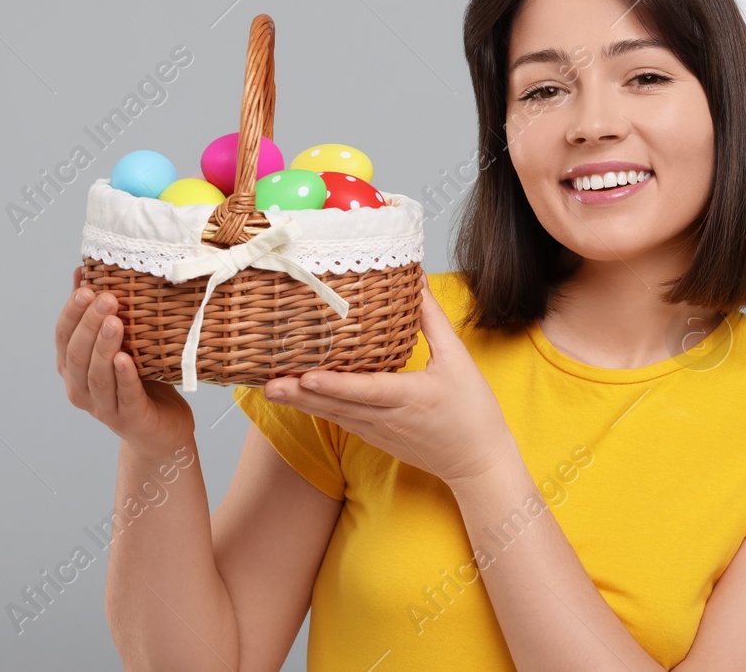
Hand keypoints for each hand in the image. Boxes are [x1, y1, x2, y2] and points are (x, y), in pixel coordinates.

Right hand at [57, 265, 194, 456]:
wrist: (160, 430)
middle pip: (77, 355)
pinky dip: (124, 377)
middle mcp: (80, 389)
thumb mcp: (119, 343)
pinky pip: (125, 395)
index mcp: (72, 369)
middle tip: (105, 299)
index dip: (71, 313)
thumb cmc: (138, 380)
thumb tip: (82, 271)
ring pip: (97, 376)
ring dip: (104, 347)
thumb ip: (96, 313)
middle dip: (88, 325)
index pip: (63, 337)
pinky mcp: (130, 419)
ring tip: (115, 322)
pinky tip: (126, 359)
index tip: (85, 288)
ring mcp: (103, 408)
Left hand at [261, 275, 514, 486]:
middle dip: (298, 395)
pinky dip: (318, 408)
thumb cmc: (472, 412)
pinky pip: (341, 420)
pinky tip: (296, 397)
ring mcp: (377, 431)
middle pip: (336, 405)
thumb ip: (432, 320)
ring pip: (332, 414)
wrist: (479, 464)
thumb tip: (416, 281)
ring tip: (269, 388)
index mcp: (410, 397)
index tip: (305, 376)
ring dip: (300, 402)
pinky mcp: (374, 437)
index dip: (333, 385)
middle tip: (266, 382)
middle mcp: (387, 418)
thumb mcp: (458, 360)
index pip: (365, 390)